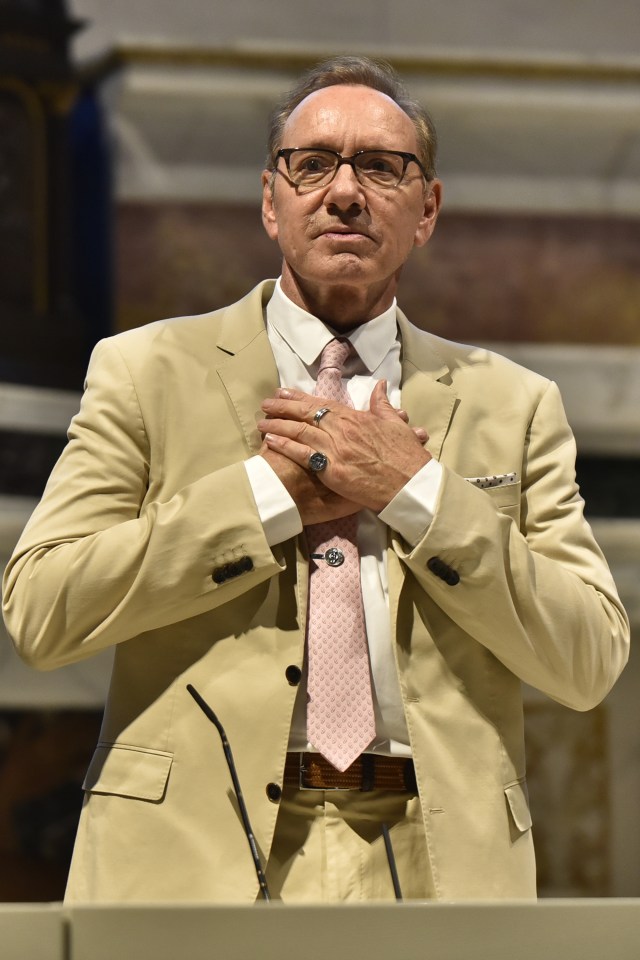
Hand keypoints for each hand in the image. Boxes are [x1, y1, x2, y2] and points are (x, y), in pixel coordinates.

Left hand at [258, 380, 430, 512]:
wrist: (410, 485)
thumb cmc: (406, 457)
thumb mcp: (397, 425)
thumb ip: (383, 405)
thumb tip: (380, 385)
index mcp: (356, 418)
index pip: (323, 404)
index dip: (301, 398)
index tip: (285, 392)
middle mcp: (343, 430)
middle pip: (306, 414)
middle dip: (283, 407)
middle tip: (266, 403)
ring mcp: (336, 450)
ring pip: (300, 431)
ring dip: (278, 425)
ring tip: (262, 421)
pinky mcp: (332, 471)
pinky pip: (303, 455)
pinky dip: (285, 446)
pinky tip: (270, 441)